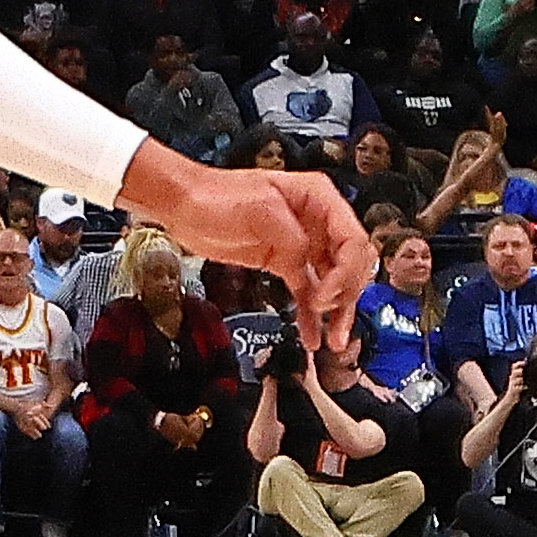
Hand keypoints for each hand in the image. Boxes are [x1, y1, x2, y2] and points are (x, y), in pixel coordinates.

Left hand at [133, 152, 369, 351]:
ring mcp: (302, 245)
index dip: (346, 272)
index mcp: (319, 199)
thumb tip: (306, 261)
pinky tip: (313, 336)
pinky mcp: (284, 263)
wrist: (184, 206)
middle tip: (326, 313)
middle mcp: (318, 222)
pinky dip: (310, 315)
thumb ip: (292, 238)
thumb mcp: (260, 209)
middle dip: (346, 293)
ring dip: (337, 311)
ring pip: (333, 283)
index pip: (352, 241)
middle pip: (350, 264)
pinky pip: (306, 292)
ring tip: (334, 340)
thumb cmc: (218, 195)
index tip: (325, 296)